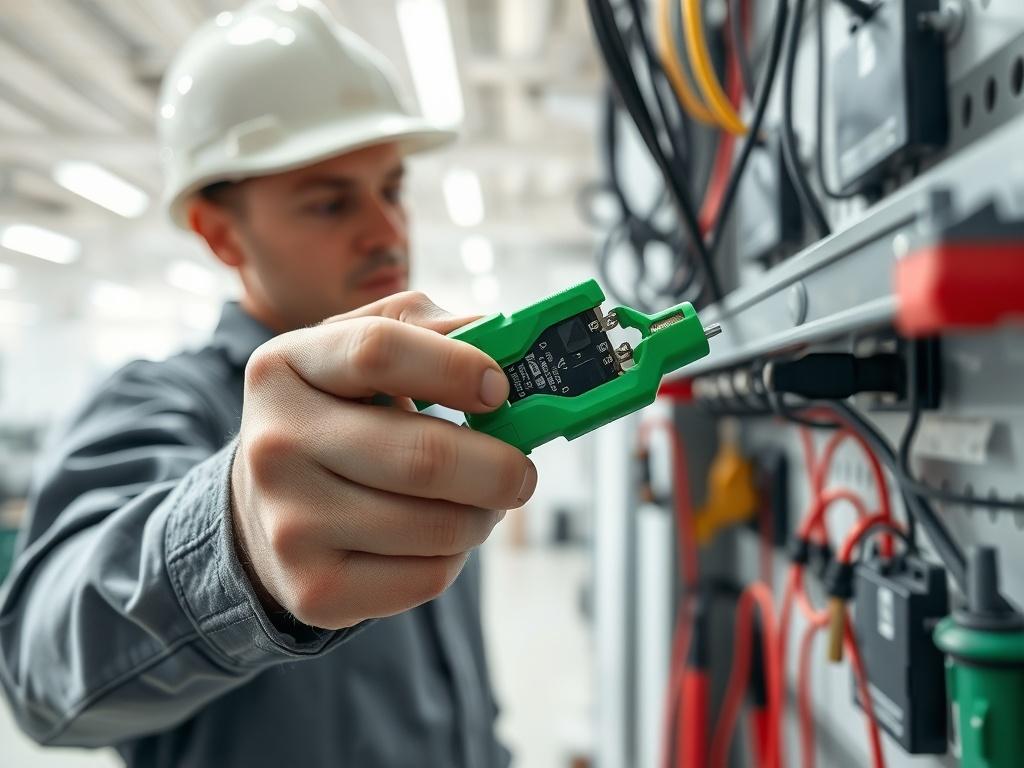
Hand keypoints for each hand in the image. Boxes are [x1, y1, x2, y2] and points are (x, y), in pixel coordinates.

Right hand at [230, 291, 536, 628]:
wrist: (265, 510)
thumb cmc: (337, 416)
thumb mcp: (358, 354)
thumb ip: (425, 329)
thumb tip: (502, 335)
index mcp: (286, 367)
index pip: (378, 351)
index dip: (457, 367)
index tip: (499, 390)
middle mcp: (276, 444)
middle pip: (424, 456)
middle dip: (499, 466)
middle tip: (521, 470)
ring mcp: (290, 524)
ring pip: (438, 526)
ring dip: (484, 515)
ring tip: (480, 501)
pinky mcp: (314, 589)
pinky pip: (427, 577)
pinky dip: (456, 557)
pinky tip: (438, 537)